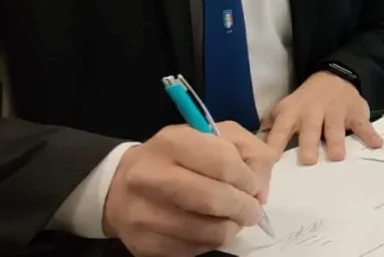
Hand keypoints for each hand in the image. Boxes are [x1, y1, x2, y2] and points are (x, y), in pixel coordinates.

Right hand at [102, 122, 275, 256]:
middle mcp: (150, 176)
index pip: (222, 162)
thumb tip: (260, 189)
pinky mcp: (143, 244)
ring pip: (206, 231)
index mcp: (171, 142)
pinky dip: (210, 241)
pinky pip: (192, 249)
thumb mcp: (214, 137)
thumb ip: (248, 152)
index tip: (254, 186)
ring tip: (233, 220)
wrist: (122, 186)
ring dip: (230, 228)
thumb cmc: (178, 157)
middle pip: (212, 199)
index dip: (247, 178)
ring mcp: (142, 213)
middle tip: (252, 210)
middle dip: (244, 208)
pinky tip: (210, 228)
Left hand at [264, 71, 382, 165]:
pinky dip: (370, 134)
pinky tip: (377, 144)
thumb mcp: (286, 108)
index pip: (280, 130)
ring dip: (336, 141)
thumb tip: (253, 145)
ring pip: (335, 128)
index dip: (274, 146)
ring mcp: (336, 112)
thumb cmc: (306, 101)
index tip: (269, 164)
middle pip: (310, 130)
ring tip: (337, 156)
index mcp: (293, 113)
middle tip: (309, 161)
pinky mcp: (355, 112)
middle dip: (309, 144)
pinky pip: (363, 124)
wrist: (334, 76)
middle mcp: (313, 112)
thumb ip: (272, 126)